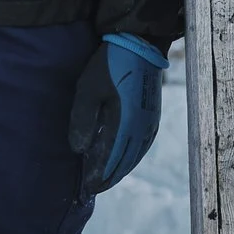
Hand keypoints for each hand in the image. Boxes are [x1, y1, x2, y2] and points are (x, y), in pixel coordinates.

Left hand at [67, 34, 164, 197]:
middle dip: (110, 176)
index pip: (111, 159)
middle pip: (125, 161)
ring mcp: (150, 122)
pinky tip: (128, 158)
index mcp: (125, 124)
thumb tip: (79, 150)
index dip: (99, 175)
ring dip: (122, 168)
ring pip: (136, 154)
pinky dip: (133, 156)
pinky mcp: (154, 114)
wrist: (140, 44)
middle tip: (95, 189)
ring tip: (109, 178)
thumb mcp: (88, 89)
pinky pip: (144, 144)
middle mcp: (141, 128)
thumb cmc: (110, 65)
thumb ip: (83, 120)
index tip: (88, 189)